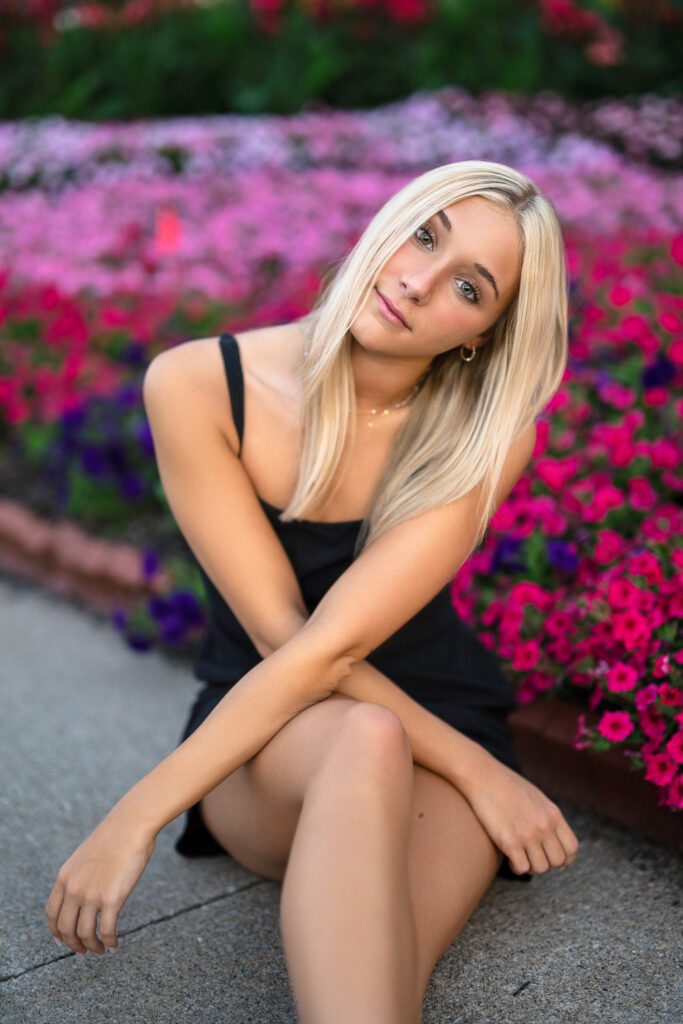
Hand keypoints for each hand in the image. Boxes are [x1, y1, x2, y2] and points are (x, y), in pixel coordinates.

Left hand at [44, 811, 156, 954]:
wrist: (131, 825)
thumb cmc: (115, 836)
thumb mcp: (85, 857)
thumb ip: (79, 877)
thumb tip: (84, 896)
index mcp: (65, 877)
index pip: (52, 913)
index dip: (56, 931)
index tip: (63, 940)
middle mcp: (74, 889)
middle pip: (66, 929)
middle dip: (73, 945)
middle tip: (83, 952)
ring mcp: (91, 895)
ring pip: (85, 934)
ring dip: (92, 947)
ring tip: (100, 951)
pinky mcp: (112, 899)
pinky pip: (107, 930)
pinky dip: (109, 942)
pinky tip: (114, 945)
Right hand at [457, 757, 579, 875]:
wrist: (482, 776)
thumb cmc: (506, 785)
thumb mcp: (536, 798)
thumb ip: (547, 816)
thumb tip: (553, 837)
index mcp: (553, 814)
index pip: (571, 847)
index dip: (565, 858)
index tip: (554, 860)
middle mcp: (544, 826)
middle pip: (557, 861)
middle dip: (546, 862)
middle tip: (533, 857)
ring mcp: (527, 835)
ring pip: (540, 868)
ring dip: (531, 866)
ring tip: (521, 857)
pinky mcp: (509, 842)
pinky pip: (521, 868)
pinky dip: (516, 867)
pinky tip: (510, 857)